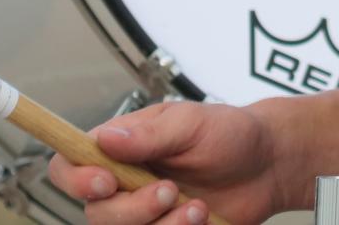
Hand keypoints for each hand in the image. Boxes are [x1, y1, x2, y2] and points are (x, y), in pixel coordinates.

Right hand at [48, 100, 285, 224]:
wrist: (268, 167)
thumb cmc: (230, 134)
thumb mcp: (192, 123)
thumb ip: (151, 135)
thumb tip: (106, 138)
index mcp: (120, 149)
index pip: (69, 166)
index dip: (76, 180)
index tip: (106, 183)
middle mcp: (124, 185)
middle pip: (95, 213)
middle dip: (133, 209)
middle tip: (170, 190)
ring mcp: (143, 215)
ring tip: (196, 207)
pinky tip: (201, 219)